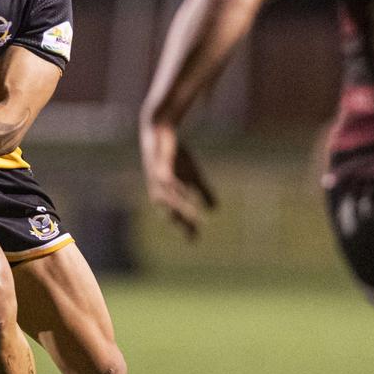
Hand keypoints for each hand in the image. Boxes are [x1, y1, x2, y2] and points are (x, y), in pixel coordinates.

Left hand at [139, 122, 216, 238]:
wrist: (161, 132)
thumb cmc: (175, 156)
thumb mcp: (193, 175)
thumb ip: (202, 192)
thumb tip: (215, 210)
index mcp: (167, 197)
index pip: (178, 217)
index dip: (186, 228)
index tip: (195, 241)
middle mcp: (160, 193)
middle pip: (172, 213)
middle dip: (184, 224)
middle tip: (195, 235)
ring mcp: (158, 181)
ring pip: (170, 200)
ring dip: (182, 210)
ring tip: (195, 219)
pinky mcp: (160, 167)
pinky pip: (168, 181)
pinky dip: (177, 189)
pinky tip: (185, 194)